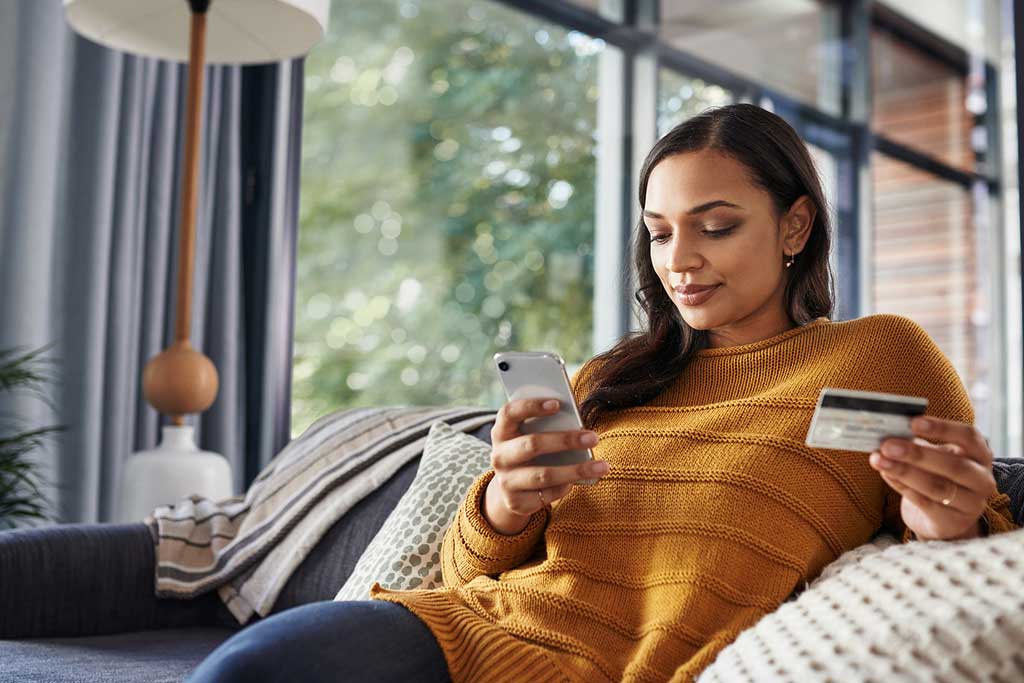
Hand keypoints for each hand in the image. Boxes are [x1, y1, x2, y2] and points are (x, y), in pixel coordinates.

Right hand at [484, 398, 609, 534]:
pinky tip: (582, 480)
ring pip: (544, 475)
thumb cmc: (530, 451)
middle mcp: (499, 456)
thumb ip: (547, 426)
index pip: (510, 413)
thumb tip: (577, 424)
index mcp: (501, 432)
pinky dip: (566, 487)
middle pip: (532, 445)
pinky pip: (547, 494)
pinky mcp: (516, 502)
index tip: (557, 403)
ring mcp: (505, 481)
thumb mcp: (531, 435)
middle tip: (593, 437)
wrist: (511, 488)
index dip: (531, 407)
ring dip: (576, 470)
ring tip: (602, 466)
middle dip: (565, 440)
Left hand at [870, 416, 996, 540]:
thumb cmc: (938, 476)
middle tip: (888, 445)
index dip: (942, 428)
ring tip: (879, 460)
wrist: (945, 518)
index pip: (968, 436)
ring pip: (937, 486)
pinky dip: (902, 487)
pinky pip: (924, 503)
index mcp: (980, 455)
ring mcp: (971, 504)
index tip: (913, 422)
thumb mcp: (936, 457)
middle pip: (953, 465)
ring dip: (904, 472)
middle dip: (917, 454)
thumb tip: (889, 433)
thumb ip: (918, 444)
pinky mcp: (953, 522)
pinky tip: (885, 474)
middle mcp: (982, 479)